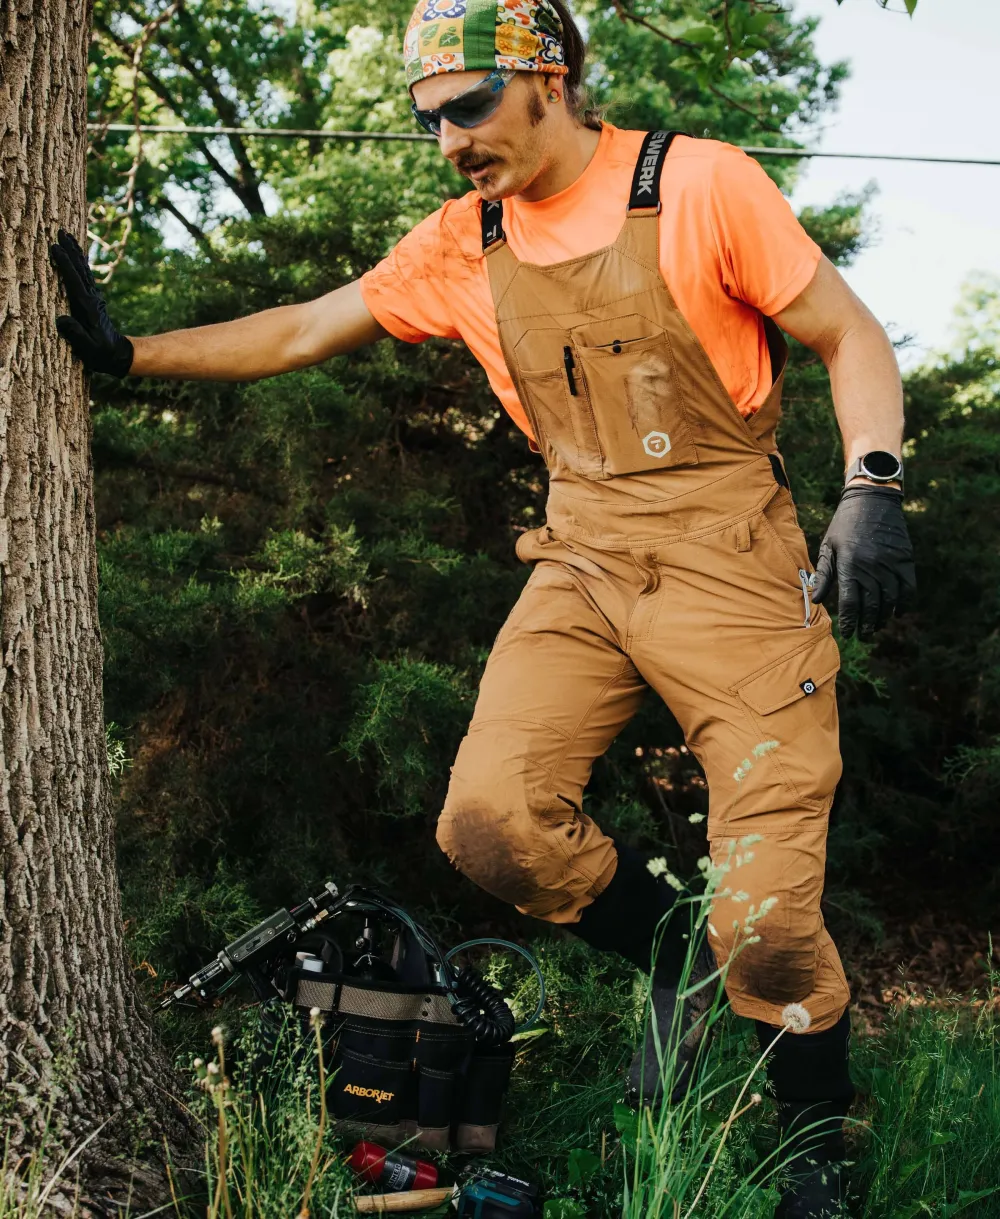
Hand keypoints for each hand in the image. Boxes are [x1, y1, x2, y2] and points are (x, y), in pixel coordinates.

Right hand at [50, 230, 133, 376]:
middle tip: (61, 231)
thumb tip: (62, 319)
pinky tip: (78, 256)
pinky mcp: (93, 300)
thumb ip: (76, 334)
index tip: (55, 247)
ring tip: (68, 236)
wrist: (118, 355)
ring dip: (76, 253)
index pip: (74, 280)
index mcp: (87, 307)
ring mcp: (93, 298)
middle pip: (80, 269)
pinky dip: (81, 264)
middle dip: (70, 250)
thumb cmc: (101, 354)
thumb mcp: (88, 348)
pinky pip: (86, 277)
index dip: (64, 263)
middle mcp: (91, 298)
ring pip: (84, 270)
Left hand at [811, 484, 915, 639]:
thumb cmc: (844, 524)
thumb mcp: (828, 546)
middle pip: (871, 605)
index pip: (850, 602)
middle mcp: (871, 567)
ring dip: (884, 617)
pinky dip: (904, 603)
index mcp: (849, 565)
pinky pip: (908, 588)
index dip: (850, 621)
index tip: (848, 633)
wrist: (872, 499)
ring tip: (877, 626)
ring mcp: (890, 563)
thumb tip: (816, 599)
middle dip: (867, 624)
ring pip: (890, 600)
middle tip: (864, 635)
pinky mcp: (905, 559)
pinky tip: (897, 612)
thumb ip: (825, 574)